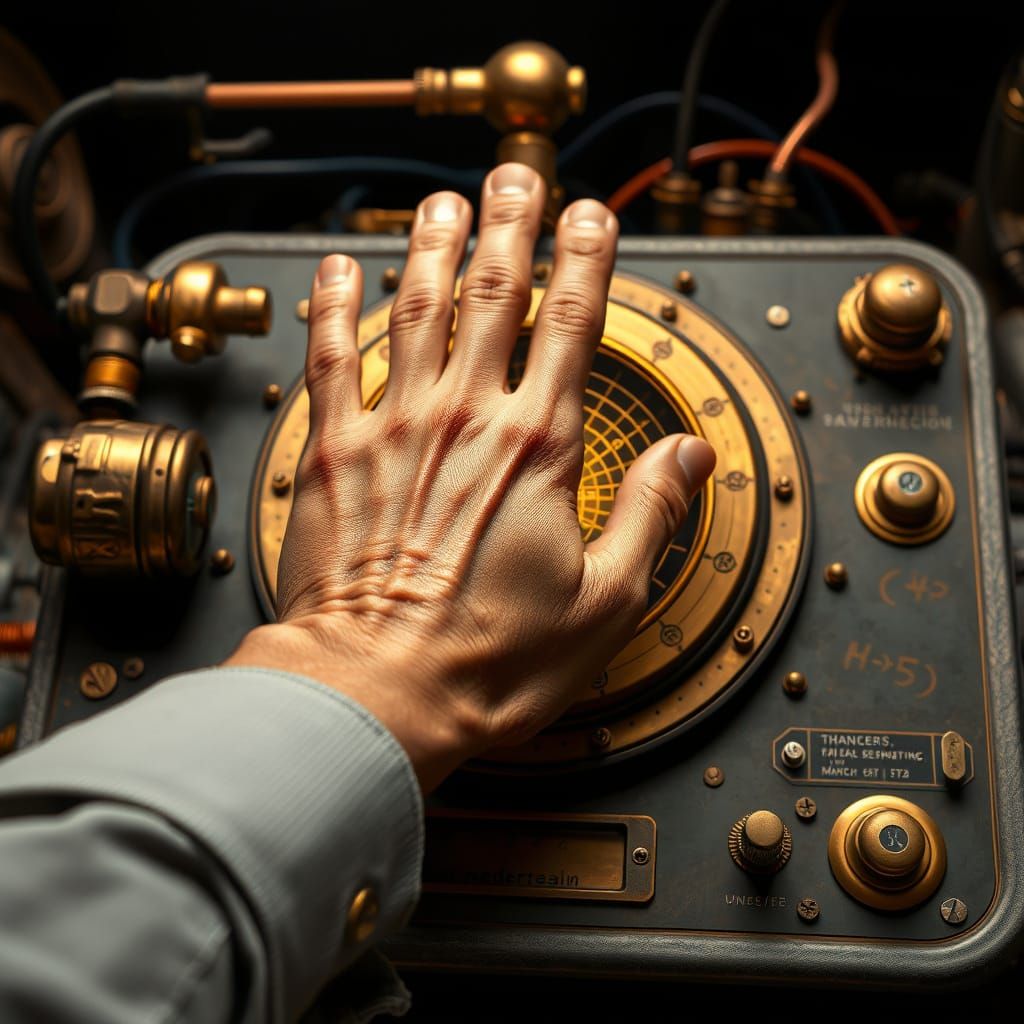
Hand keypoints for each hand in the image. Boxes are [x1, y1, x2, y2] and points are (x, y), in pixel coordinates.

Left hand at [227, 163, 714, 790]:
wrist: (379, 692)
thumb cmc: (489, 660)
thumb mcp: (606, 603)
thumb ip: (652, 516)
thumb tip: (690, 458)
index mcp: (539, 449)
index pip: (573, 325)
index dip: (587, 260)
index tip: (593, 218)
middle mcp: (466, 419)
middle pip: (495, 294)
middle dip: (512, 226)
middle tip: (518, 178)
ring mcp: (394, 427)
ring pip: (418, 307)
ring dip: (435, 246)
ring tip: (446, 202)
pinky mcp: (335, 452)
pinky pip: (331, 356)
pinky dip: (336, 304)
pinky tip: (342, 268)